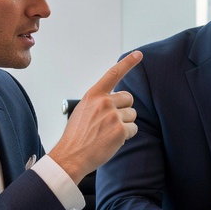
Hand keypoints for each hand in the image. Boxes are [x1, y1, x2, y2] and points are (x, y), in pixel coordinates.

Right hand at [50, 51, 142, 183]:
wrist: (71, 156)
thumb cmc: (77, 135)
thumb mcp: (84, 110)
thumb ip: (100, 102)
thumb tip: (119, 100)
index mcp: (93, 95)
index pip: (113, 74)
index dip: (128, 63)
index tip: (139, 54)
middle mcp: (104, 102)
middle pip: (129, 98)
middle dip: (124, 109)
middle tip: (110, 122)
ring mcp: (112, 115)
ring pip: (132, 115)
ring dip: (125, 124)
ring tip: (107, 133)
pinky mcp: (120, 130)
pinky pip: (133, 129)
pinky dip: (126, 136)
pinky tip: (112, 140)